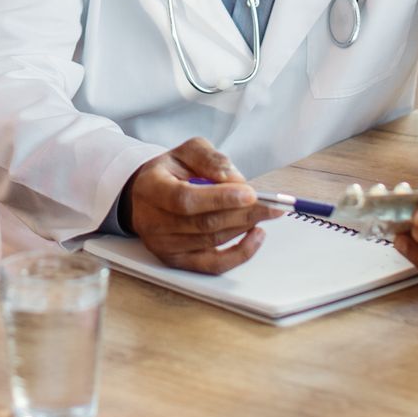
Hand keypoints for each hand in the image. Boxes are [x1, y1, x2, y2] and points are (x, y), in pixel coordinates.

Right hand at [127, 138, 281, 274]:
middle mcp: (153, 222)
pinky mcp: (177, 261)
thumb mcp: (186, 151)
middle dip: (243, 214)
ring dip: (244, 227)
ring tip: (267, 212)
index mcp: (151, 188)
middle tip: (272, 204)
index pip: (185, 199)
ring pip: (212, 242)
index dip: (219, 198)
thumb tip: (233, 179)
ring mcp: (164, 245)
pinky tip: (256, 234)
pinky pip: (213, 265)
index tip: (250, 193)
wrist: (146, 195)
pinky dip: (240, 253)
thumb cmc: (169, 172)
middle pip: (204, 224)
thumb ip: (209, 159)